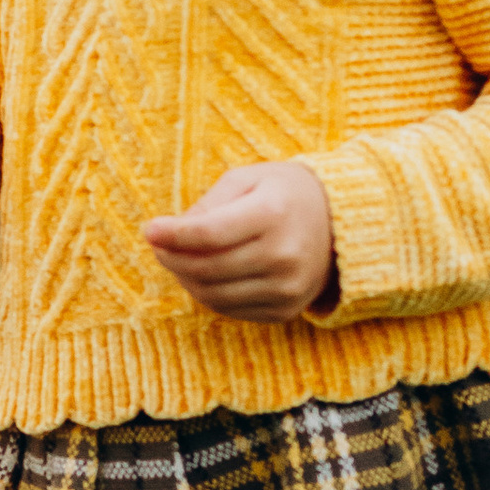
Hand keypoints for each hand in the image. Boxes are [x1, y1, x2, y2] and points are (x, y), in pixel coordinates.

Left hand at [144, 162, 335, 320]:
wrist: (340, 223)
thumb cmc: (283, 193)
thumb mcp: (247, 179)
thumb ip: (208, 204)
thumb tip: (171, 235)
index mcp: (273, 214)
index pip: (209, 233)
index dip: (172, 235)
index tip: (149, 230)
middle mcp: (283, 255)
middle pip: (206, 268)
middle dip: (171, 257)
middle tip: (159, 244)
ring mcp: (287, 287)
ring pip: (213, 295)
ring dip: (185, 278)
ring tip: (177, 259)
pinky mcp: (285, 309)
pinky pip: (230, 310)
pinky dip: (207, 294)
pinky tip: (204, 274)